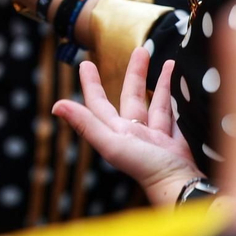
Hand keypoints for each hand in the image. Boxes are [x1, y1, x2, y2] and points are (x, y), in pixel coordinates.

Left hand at [53, 50, 202, 206]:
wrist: (179, 186)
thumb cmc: (144, 166)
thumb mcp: (111, 143)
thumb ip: (86, 123)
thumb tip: (56, 105)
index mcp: (114, 131)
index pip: (98, 102)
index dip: (91, 84)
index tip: (87, 64)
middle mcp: (132, 132)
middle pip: (130, 96)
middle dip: (134, 73)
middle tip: (140, 50)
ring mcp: (154, 136)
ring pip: (154, 101)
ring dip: (156, 80)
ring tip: (162, 59)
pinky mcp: (173, 139)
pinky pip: (172, 110)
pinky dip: (173, 94)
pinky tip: (176, 79)